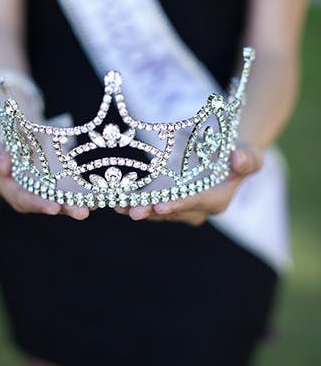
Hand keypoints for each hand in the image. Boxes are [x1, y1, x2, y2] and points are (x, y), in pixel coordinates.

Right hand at [0, 118, 90, 219]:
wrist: (12, 120)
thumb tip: (2, 164)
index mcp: (4, 184)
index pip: (20, 198)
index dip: (36, 203)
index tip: (53, 208)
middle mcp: (25, 189)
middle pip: (44, 203)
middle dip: (63, 208)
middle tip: (81, 212)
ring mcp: (42, 184)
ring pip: (59, 197)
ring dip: (77, 202)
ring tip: (94, 205)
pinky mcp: (56, 177)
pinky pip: (70, 186)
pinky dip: (83, 190)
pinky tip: (100, 194)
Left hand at [114, 144, 262, 225]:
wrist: (224, 153)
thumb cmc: (239, 153)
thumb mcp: (250, 153)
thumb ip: (248, 158)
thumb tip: (238, 159)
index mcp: (218, 199)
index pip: (197, 203)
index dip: (180, 204)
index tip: (162, 206)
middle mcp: (198, 209)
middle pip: (173, 211)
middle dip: (153, 211)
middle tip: (134, 211)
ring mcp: (181, 206)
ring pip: (158, 211)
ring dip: (138, 209)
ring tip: (119, 207)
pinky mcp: (166, 199)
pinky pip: (149, 204)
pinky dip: (133, 204)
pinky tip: (116, 203)